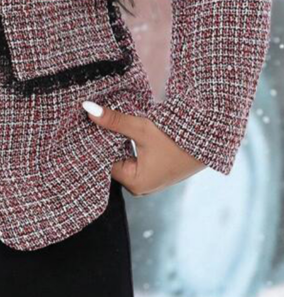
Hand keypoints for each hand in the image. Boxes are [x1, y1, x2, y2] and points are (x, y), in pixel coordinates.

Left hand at [81, 99, 206, 195]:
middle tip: (92, 121)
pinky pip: (133, 158)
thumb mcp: (142, 128)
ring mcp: (147, 181)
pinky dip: (128, 144)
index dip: (95, 142)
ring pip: (122, 157)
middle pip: (112, 161)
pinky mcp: (154, 172)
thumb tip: (87, 109)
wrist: (210, 140)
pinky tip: (122, 129)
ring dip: (117, 141)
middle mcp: (139, 187)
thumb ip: (114, 120)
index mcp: (134, 183)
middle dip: (105, 142)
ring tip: (106, 122)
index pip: (103, 161)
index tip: (85, 125)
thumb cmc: (176, 138)